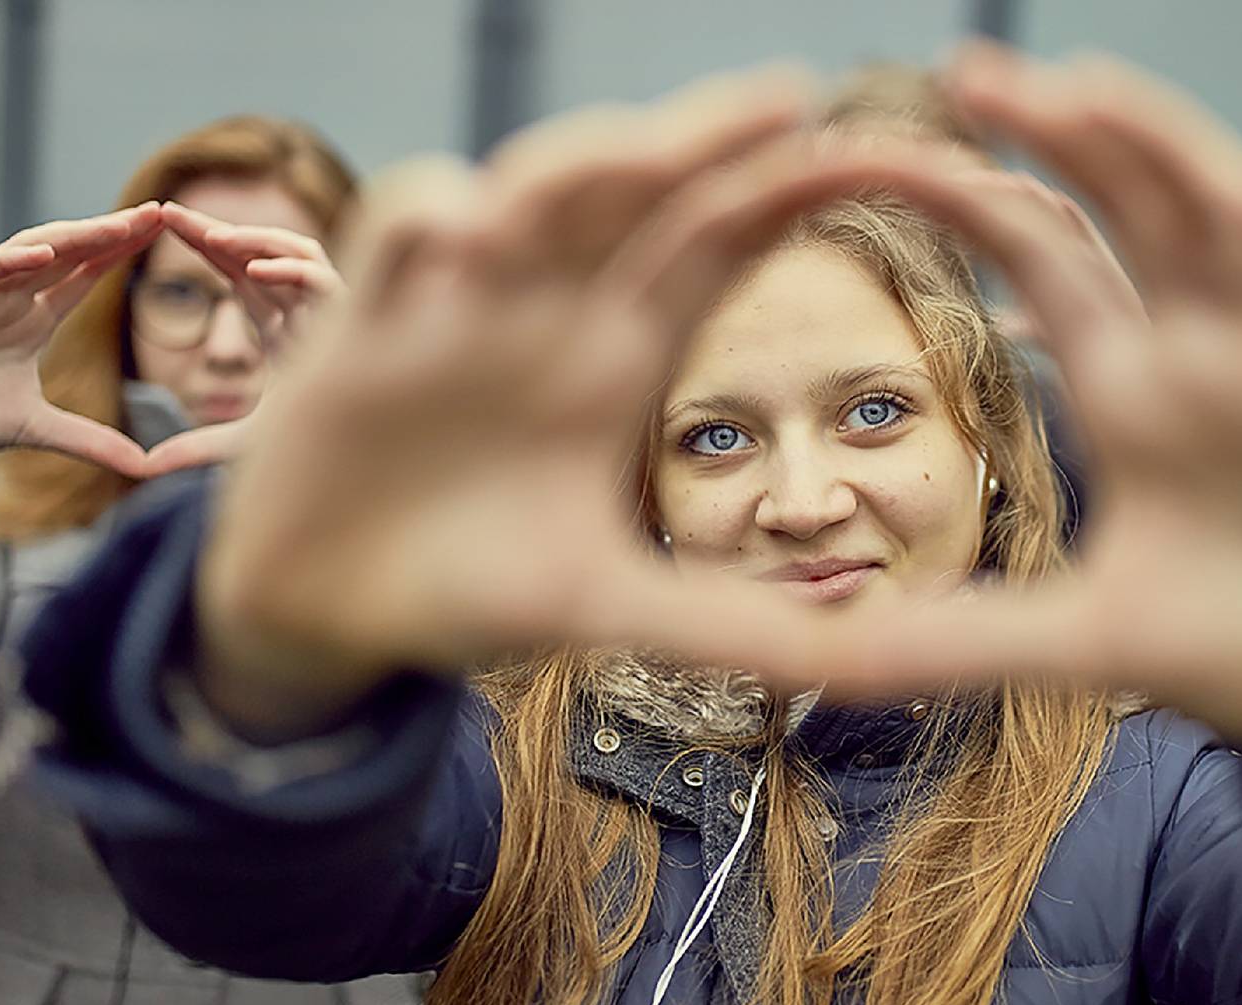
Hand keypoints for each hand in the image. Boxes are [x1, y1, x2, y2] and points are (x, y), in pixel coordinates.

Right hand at [0, 207, 165, 543]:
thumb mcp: (35, 430)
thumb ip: (90, 442)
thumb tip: (148, 467)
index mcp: (33, 320)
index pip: (86, 275)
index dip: (121, 252)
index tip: (164, 228)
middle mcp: (7, 299)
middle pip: (66, 254)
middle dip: (109, 233)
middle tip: (157, 212)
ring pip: (24, 253)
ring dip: (68, 238)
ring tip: (112, 226)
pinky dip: (2, 264)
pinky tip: (39, 254)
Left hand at [139, 204, 347, 476]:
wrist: (371, 466)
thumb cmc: (321, 451)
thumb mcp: (245, 445)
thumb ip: (195, 447)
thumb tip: (143, 467)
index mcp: (286, 328)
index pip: (239, 272)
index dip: (204, 244)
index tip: (162, 221)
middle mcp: (310, 313)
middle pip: (261, 253)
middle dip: (216, 230)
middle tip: (168, 211)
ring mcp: (335, 314)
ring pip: (301, 251)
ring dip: (258, 239)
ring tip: (212, 239)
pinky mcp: (355, 321)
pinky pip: (324, 280)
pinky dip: (292, 270)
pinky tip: (253, 273)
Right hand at [190, 69, 933, 735]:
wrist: (327, 610)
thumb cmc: (478, 589)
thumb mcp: (625, 609)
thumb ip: (758, 631)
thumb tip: (914, 668)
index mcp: (624, 354)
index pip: (722, 240)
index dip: (790, 191)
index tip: (882, 159)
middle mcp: (553, 307)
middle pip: (643, 190)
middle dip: (708, 138)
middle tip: (790, 99)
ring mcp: (462, 302)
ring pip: (533, 188)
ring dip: (589, 160)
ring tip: (657, 151)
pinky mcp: (365, 322)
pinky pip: (398, 229)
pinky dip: (432, 216)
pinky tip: (469, 238)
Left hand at [809, 47, 1241, 773]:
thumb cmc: (1238, 653)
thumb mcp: (1083, 643)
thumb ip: (959, 644)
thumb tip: (822, 666)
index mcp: (1128, 386)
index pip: (1040, 254)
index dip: (969, 197)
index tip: (877, 157)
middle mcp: (1206, 348)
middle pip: (1130, 202)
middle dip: (1060, 132)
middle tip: (971, 73)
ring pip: (1232, 210)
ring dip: (1167, 150)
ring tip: (1085, 96)